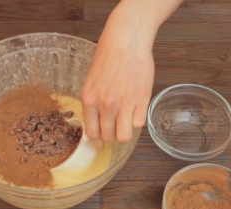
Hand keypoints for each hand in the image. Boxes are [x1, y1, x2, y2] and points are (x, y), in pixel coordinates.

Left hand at [81, 0, 182, 148]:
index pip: (92, 132)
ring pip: (124, 136)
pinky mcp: (141, 100)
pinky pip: (138, 124)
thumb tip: (98, 125)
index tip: (100, 145)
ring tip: (126, 121)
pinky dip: (137, 119)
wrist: (126, 41)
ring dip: (125, 132)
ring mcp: (124, 103)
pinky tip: (136, 108)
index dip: (97, 142)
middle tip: (115, 128)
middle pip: (108, 136)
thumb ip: (93, 104)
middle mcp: (105, 104)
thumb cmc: (108, 58)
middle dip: (112, 136)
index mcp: (89, 100)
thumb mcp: (92, 82)